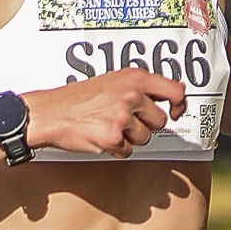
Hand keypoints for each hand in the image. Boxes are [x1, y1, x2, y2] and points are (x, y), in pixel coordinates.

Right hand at [24, 69, 186, 157]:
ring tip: (108, 126)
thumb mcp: (112, 80)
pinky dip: (116, 149)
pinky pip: (127, 151)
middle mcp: (131, 95)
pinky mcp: (113, 138)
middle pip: (159, 121)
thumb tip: (173, 95)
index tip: (175, 112)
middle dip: (144, 125)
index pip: (175, 91)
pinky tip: (100, 136)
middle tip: (122, 119)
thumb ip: (140, 87)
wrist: (51, 112)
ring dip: (130, 138)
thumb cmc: (80, 98)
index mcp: (134, 78)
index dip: (179, 105)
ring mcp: (122, 117)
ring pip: (145, 138)